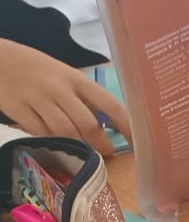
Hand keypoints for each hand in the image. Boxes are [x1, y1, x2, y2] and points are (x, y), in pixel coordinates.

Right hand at [0, 40, 129, 157]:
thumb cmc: (36, 68)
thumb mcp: (63, 74)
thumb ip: (83, 97)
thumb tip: (109, 124)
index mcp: (76, 79)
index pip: (110, 104)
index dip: (127, 126)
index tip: (137, 142)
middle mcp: (59, 89)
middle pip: (88, 124)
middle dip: (101, 145)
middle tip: (107, 154)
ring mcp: (37, 99)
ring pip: (65, 132)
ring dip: (79, 147)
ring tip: (86, 153)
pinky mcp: (18, 109)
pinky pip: (40, 133)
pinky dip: (52, 142)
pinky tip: (59, 145)